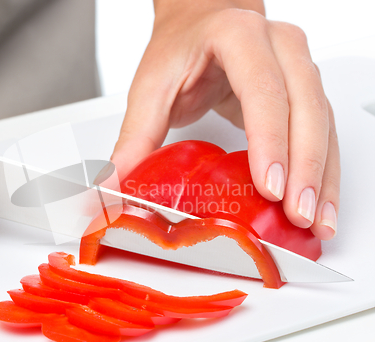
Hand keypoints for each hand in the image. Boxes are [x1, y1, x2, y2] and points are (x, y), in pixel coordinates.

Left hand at [110, 0, 338, 240]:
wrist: (202, 21)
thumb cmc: (181, 47)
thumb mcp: (152, 88)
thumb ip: (136, 137)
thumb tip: (115, 183)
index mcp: (238, 36)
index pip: (263, 89)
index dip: (270, 139)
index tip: (270, 185)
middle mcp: (279, 46)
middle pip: (305, 107)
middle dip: (304, 167)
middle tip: (296, 214)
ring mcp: (299, 65)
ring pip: (323, 123)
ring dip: (322, 176)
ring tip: (316, 221)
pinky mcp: (306, 89)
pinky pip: (325, 131)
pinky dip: (325, 170)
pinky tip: (321, 201)